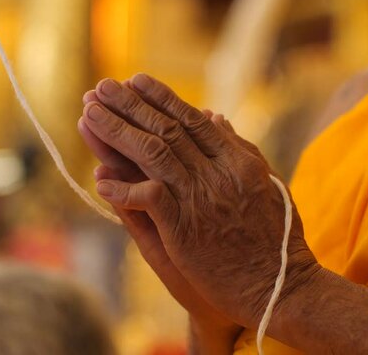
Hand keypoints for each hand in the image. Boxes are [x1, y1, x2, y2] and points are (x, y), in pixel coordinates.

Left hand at [80, 73, 319, 328]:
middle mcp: (218, 173)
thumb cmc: (275, 239)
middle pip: (166, 129)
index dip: (161, 98)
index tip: (136, 80)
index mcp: (238, 160)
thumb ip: (239, 149)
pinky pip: (147, 198)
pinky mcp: (185, 229)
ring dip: (116, 133)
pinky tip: (100, 179)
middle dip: (130, 105)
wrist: (278, 286)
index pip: (192, 119)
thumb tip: (216, 116)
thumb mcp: (266, 184)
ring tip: (89, 115)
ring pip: (152, 154)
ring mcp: (200, 199)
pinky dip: (122, 188)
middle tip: (102, 86)